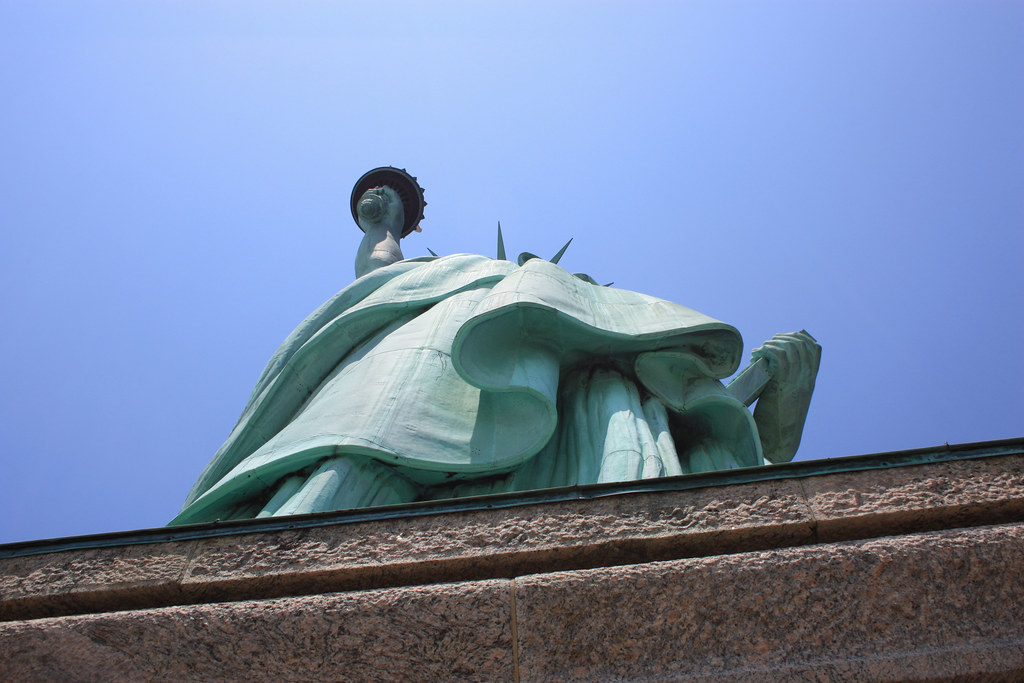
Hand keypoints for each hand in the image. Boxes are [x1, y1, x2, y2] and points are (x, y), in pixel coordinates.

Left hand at [751, 330, 820, 462]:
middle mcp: (806, 379)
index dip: (800, 336)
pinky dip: (765, 350)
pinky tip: (755, 355)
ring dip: (771, 343)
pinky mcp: (782, 385)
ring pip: (789, 347)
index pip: (815, 349)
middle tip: (767, 344)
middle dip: (782, 337)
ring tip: (759, 351)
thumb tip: (771, 368)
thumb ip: (784, 383)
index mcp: (809, 382)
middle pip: (801, 344)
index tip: (783, 337)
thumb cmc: (777, 423)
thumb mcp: (785, 399)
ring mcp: (796, 381)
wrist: (778, 442)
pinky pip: (778, 356)